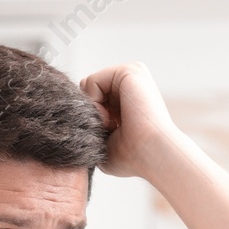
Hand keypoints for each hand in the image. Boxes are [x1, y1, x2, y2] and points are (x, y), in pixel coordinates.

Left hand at [78, 61, 179, 180]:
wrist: (152, 155)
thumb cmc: (133, 158)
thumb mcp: (104, 142)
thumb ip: (92, 125)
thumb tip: (76, 114)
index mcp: (131, 97)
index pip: (94, 99)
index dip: (93, 121)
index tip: (111, 136)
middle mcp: (133, 83)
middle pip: (89, 92)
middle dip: (91, 114)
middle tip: (110, 131)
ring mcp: (132, 74)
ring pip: (88, 87)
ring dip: (93, 111)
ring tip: (111, 126)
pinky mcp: (128, 71)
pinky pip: (91, 82)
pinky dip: (93, 103)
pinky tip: (109, 118)